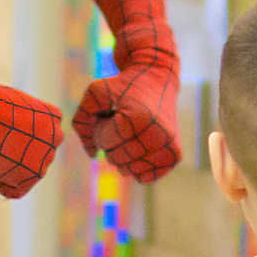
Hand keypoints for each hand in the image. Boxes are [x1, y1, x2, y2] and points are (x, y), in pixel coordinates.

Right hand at [0, 85, 65, 198]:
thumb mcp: (11, 105)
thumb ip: (21, 121)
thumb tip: (15, 137)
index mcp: (53, 117)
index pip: (40, 137)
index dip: (15, 136)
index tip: (0, 127)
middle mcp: (56, 137)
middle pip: (34, 156)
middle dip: (13, 153)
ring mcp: (46, 157)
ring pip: (25, 173)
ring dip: (6, 167)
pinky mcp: (34, 174)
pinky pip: (15, 191)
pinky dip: (0, 184)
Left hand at [72, 56, 182, 183]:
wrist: (157, 79)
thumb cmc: (123, 86)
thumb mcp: (96, 93)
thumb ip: (82, 121)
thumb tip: (93, 155)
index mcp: (139, 118)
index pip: (105, 142)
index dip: (99, 130)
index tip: (109, 115)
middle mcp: (158, 134)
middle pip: (116, 158)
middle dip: (110, 143)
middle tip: (119, 124)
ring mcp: (169, 147)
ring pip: (130, 171)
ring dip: (122, 156)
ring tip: (130, 134)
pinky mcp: (175, 156)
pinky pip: (146, 177)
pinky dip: (137, 167)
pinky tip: (139, 148)